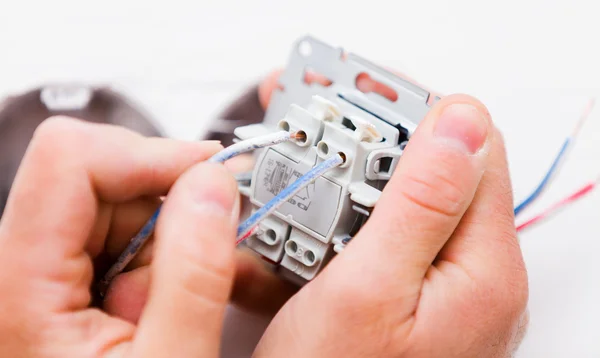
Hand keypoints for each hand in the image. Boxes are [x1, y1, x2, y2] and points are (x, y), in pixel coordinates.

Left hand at [0, 117, 293, 356]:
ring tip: (175, 298)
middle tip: (208, 253)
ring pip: (115, 197)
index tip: (211, 178)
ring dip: (166, 235)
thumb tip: (215, 186)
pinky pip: (120, 230)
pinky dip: (159, 252)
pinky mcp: (63, 276)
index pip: (71, 157)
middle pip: (97, 170)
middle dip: (166, 203)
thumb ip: (196, 271)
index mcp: (18, 286)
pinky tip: (164, 297)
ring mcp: (40, 268)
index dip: (149, 154)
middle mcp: (17, 265)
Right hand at [252, 75, 528, 356]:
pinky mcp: (409, 304)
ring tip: (287, 202)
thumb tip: (461, 122)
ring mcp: (441, 292)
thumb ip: (422, 202)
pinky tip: (293, 247)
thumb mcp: (371, 292)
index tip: (351, 104)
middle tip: (304, 142)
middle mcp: (474, 278)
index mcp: (483, 269)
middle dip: (362, 151)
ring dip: (338, 193)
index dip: (411, 114)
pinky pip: (377, 245)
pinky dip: (334, 234)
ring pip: (397, 207)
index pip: (472, 147)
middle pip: (431, 175)